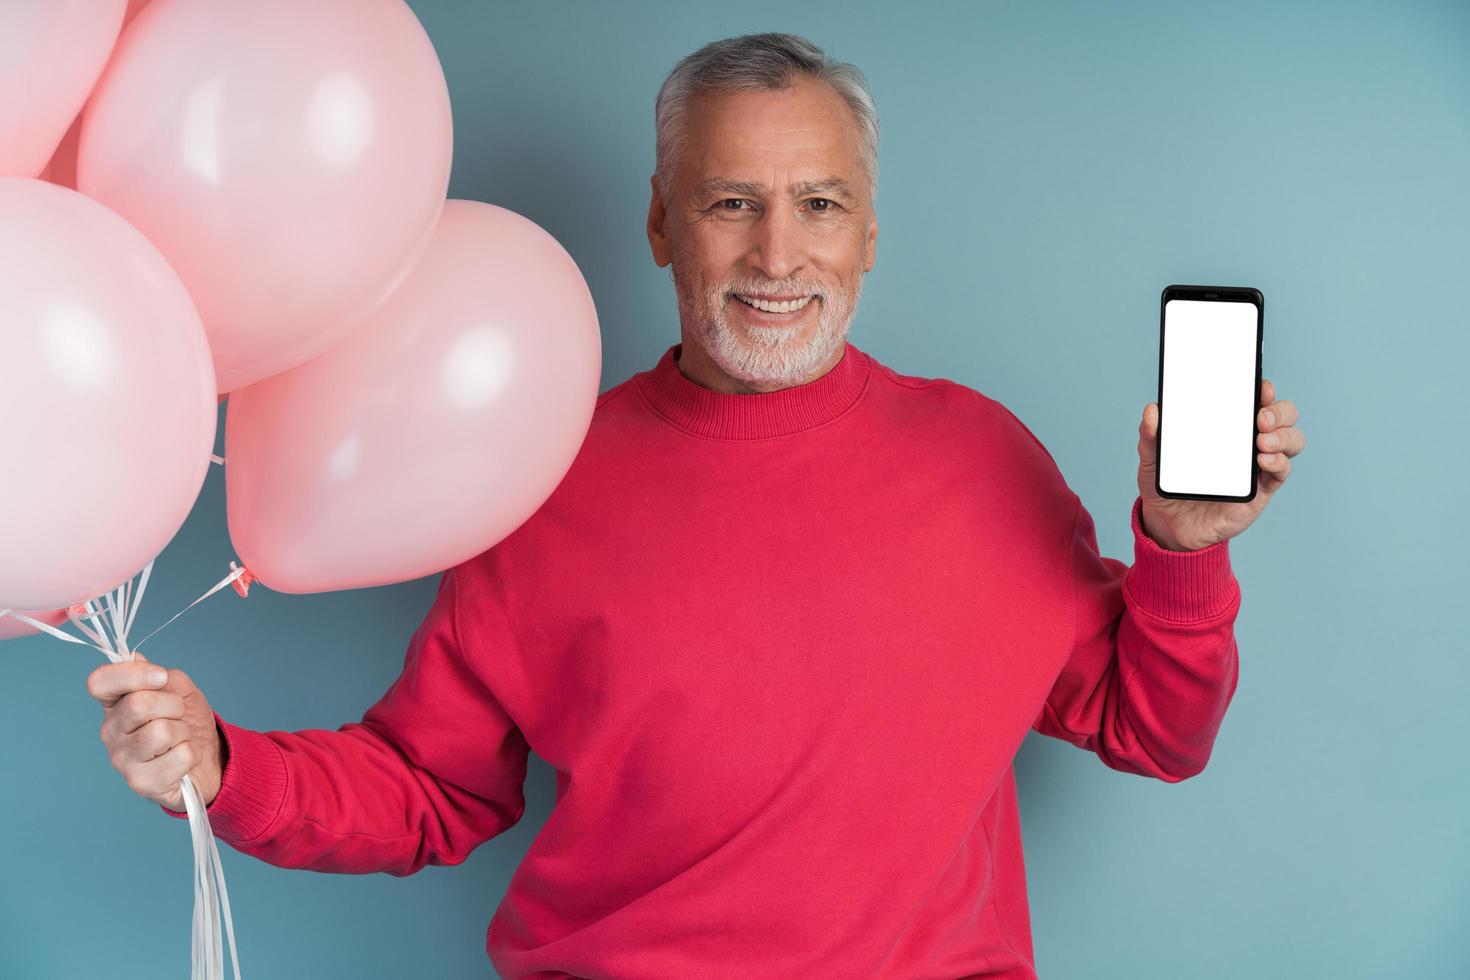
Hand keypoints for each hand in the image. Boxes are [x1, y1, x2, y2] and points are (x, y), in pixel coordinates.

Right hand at [88, 652, 223, 811]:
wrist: (207, 759)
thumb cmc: (187, 722)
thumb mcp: (180, 690)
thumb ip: (161, 676)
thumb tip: (137, 661)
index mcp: (114, 704)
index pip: (99, 681)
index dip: (133, 674)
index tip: (161, 677)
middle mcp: (110, 732)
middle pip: (139, 704)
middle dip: (173, 705)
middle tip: (178, 715)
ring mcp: (122, 760)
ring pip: (162, 731)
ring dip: (184, 731)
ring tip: (180, 739)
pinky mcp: (141, 783)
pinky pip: (181, 755)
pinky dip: (192, 754)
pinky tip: (183, 761)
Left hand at [1136, 378, 1304, 550]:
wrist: (1169, 524)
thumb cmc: (1167, 484)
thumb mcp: (1152, 459)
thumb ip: (1150, 436)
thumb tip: (1151, 410)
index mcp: (1227, 425)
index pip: (1255, 399)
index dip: (1263, 389)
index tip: (1259, 387)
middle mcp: (1249, 440)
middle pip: (1283, 415)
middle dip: (1279, 411)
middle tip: (1260, 418)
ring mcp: (1258, 464)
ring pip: (1291, 440)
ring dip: (1284, 436)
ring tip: (1262, 441)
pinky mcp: (1260, 490)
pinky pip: (1282, 471)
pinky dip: (1279, 462)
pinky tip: (1262, 460)